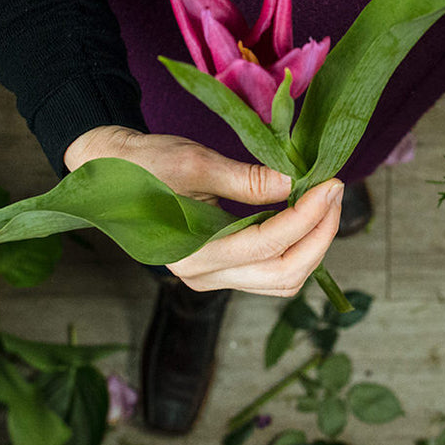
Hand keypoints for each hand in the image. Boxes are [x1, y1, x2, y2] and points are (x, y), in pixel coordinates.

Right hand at [63, 125, 342, 296]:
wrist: (109, 173)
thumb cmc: (144, 164)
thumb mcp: (193, 163)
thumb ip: (244, 178)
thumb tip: (293, 184)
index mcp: (190, 253)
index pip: (266, 244)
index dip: (307, 216)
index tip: (331, 183)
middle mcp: (202, 276)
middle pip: (283, 275)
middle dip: (319, 236)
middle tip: (335, 193)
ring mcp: (212, 278)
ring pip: (281, 281)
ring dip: (313, 246)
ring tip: (326, 203)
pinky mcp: (220, 270)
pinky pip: (270, 272)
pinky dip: (296, 247)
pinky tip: (306, 215)